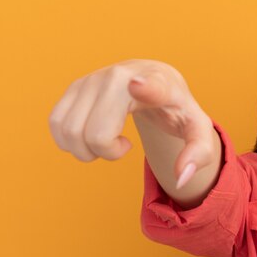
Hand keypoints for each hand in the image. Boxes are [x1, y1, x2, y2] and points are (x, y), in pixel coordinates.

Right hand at [49, 59, 215, 186]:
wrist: (156, 80)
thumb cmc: (176, 109)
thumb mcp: (197, 130)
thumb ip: (199, 154)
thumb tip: (181, 180)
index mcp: (159, 85)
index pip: (151, 86)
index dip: (144, 87)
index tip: (137, 85)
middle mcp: (122, 76)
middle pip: (96, 134)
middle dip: (106, 153)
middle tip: (124, 146)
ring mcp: (94, 78)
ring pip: (69, 131)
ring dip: (85, 150)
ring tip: (109, 139)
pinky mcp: (76, 85)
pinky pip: (56, 123)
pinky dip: (69, 141)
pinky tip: (90, 134)